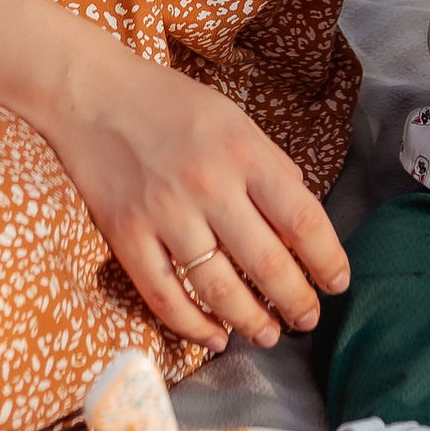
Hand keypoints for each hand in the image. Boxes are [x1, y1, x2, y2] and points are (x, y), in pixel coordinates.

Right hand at [46, 50, 348, 351]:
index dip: (327, 260)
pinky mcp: (126, 236)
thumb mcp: (234, 120)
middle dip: (296, 302)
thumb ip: (270, 168)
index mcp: (243, 153)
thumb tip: (300, 225)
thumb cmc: (170, 105)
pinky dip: (194, 326)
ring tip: (269, 335)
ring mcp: (165, 214)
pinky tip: (216, 337)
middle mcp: (208, 186)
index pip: (302, 219)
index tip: (338, 283)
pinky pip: (165, 296)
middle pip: (267, 263)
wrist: (91, 94)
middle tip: (308, 321)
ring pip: (219, 289)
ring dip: (252, 322)